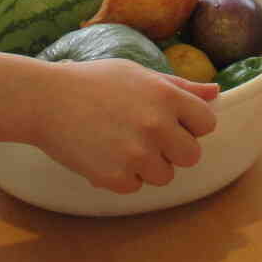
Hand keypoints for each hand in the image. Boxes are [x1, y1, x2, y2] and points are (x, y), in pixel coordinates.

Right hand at [33, 61, 219, 192]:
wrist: (45, 100)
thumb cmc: (93, 82)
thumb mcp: (138, 74)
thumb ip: (180, 86)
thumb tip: (216, 92)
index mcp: (166, 96)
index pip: (207, 123)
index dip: (190, 125)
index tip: (170, 122)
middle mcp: (157, 126)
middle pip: (191, 156)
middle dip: (172, 151)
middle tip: (145, 138)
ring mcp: (137, 154)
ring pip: (163, 176)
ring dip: (146, 166)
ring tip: (119, 144)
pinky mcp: (116, 176)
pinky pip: (134, 187)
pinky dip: (120, 177)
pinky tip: (102, 154)